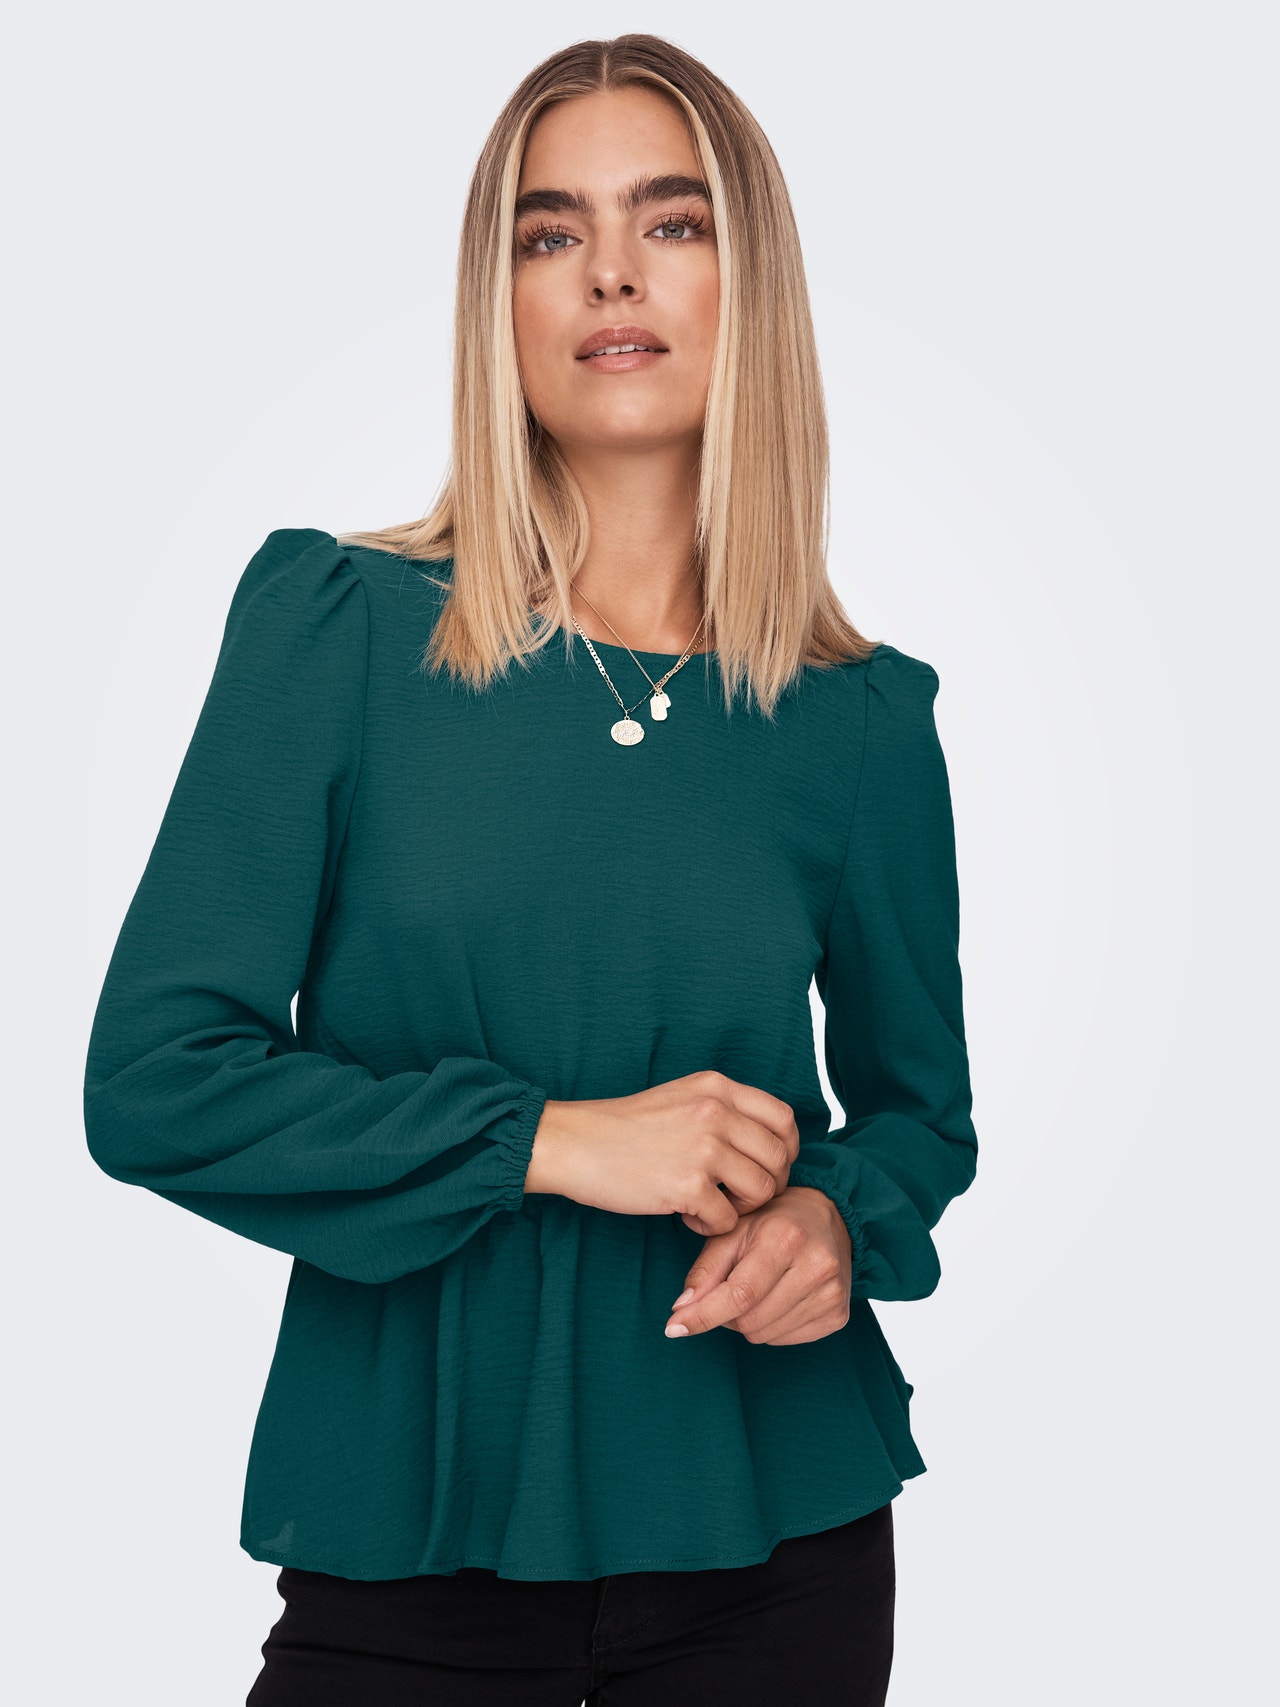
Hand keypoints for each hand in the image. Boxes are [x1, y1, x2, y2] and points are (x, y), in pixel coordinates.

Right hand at [527, 1071, 798, 1231]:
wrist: (574, 1143)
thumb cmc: (624, 1127)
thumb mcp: (681, 1097)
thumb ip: (724, 1110)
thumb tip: (768, 1140)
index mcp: (717, 1088)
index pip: (784, 1119)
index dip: (786, 1150)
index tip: (769, 1168)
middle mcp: (716, 1113)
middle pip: (779, 1158)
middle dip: (768, 1185)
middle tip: (739, 1196)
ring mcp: (704, 1148)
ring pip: (762, 1190)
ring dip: (743, 1208)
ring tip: (712, 1206)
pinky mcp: (687, 1186)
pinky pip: (728, 1219)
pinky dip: (712, 1227)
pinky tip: (688, 1218)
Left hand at [664, 1186, 852, 1345]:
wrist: (827, 1217)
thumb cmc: (774, 1221)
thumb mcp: (733, 1231)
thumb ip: (705, 1270)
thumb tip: (681, 1310)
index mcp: (786, 1238)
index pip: (739, 1293)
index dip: (703, 1315)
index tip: (674, 1328)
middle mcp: (816, 1266)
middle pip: (749, 1320)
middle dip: (727, 1313)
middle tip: (730, 1287)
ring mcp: (832, 1293)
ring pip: (765, 1335)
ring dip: (748, 1321)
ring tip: (758, 1289)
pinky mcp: (839, 1315)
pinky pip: (785, 1341)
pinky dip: (771, 1327)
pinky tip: (779, 1298)